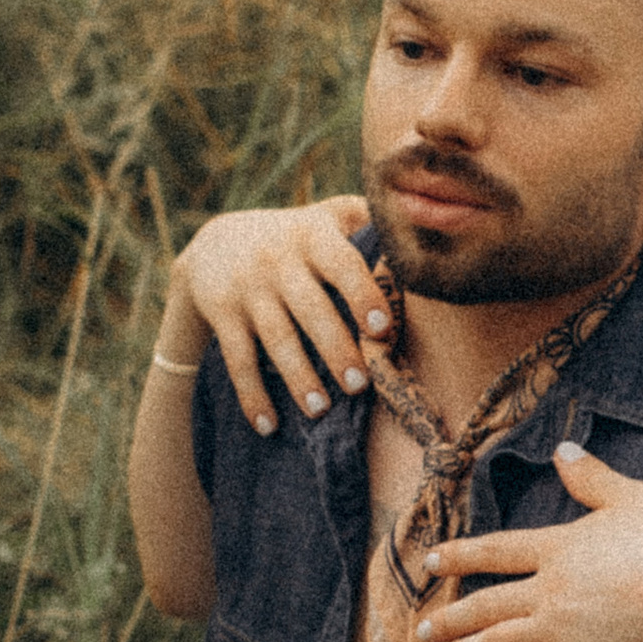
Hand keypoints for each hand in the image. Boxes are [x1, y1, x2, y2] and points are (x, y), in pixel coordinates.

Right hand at [167, 200, 385, 436]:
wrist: (217, 244)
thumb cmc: (298, 238)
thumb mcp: (328, 216)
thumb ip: (369, 219)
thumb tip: (425, 230)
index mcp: (314, 235)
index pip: (342, 263)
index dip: (362, 294)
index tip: (381, 328)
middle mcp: (278, 260)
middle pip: (310, 308)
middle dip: (335, 348)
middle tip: (359, 385)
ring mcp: (248, 289)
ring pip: (276, 338)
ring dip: (298, 377)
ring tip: (320, 410)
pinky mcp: (221, 314)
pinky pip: (238, 359)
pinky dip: (251, 395)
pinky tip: (268, 425)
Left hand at [417, 445, 642, 641]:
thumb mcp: (631, 498)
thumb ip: (591, 477)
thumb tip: (563, 449)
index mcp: (558, 548)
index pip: (497, 551)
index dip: (461, 556)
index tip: (432, 562)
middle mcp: (548, 589)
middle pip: (486, 603)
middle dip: (450, 617)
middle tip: (421, 630)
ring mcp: (559, 629)